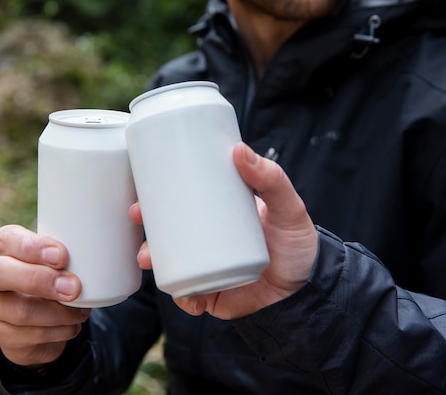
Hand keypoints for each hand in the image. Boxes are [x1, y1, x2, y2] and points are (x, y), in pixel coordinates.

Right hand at [0, 225, 89, 365]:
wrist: (36, 314)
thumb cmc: (50, 270)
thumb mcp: (53, 254)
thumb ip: (67, 249)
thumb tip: (100, 248)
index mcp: (1, 244)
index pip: (7, 240)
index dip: (33, 248)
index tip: (62, 256)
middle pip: (0, 274)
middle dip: (40, 280)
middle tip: (74, 287)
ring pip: (21, 311)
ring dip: (59, 312)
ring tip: (83, 310)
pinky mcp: (3, 335)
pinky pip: (33, 335)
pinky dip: (60, 330)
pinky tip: (74, 324)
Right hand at [131, 142, 318, 319]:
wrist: (309, 294)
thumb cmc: (298, 245)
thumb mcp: (287, 208)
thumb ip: (271, 178)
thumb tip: (238, 149)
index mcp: (220, 216)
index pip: (184, 202)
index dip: (158, 195)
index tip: (141, 183)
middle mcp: (208, 241)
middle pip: (167, 231)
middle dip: (144, 225)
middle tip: (136, 214)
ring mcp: (207, 268)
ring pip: (170, 262)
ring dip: (152, 259)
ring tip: (148, 257)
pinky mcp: (211, 294)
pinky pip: (187, 296)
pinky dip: (181, 297)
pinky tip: (181, 294)